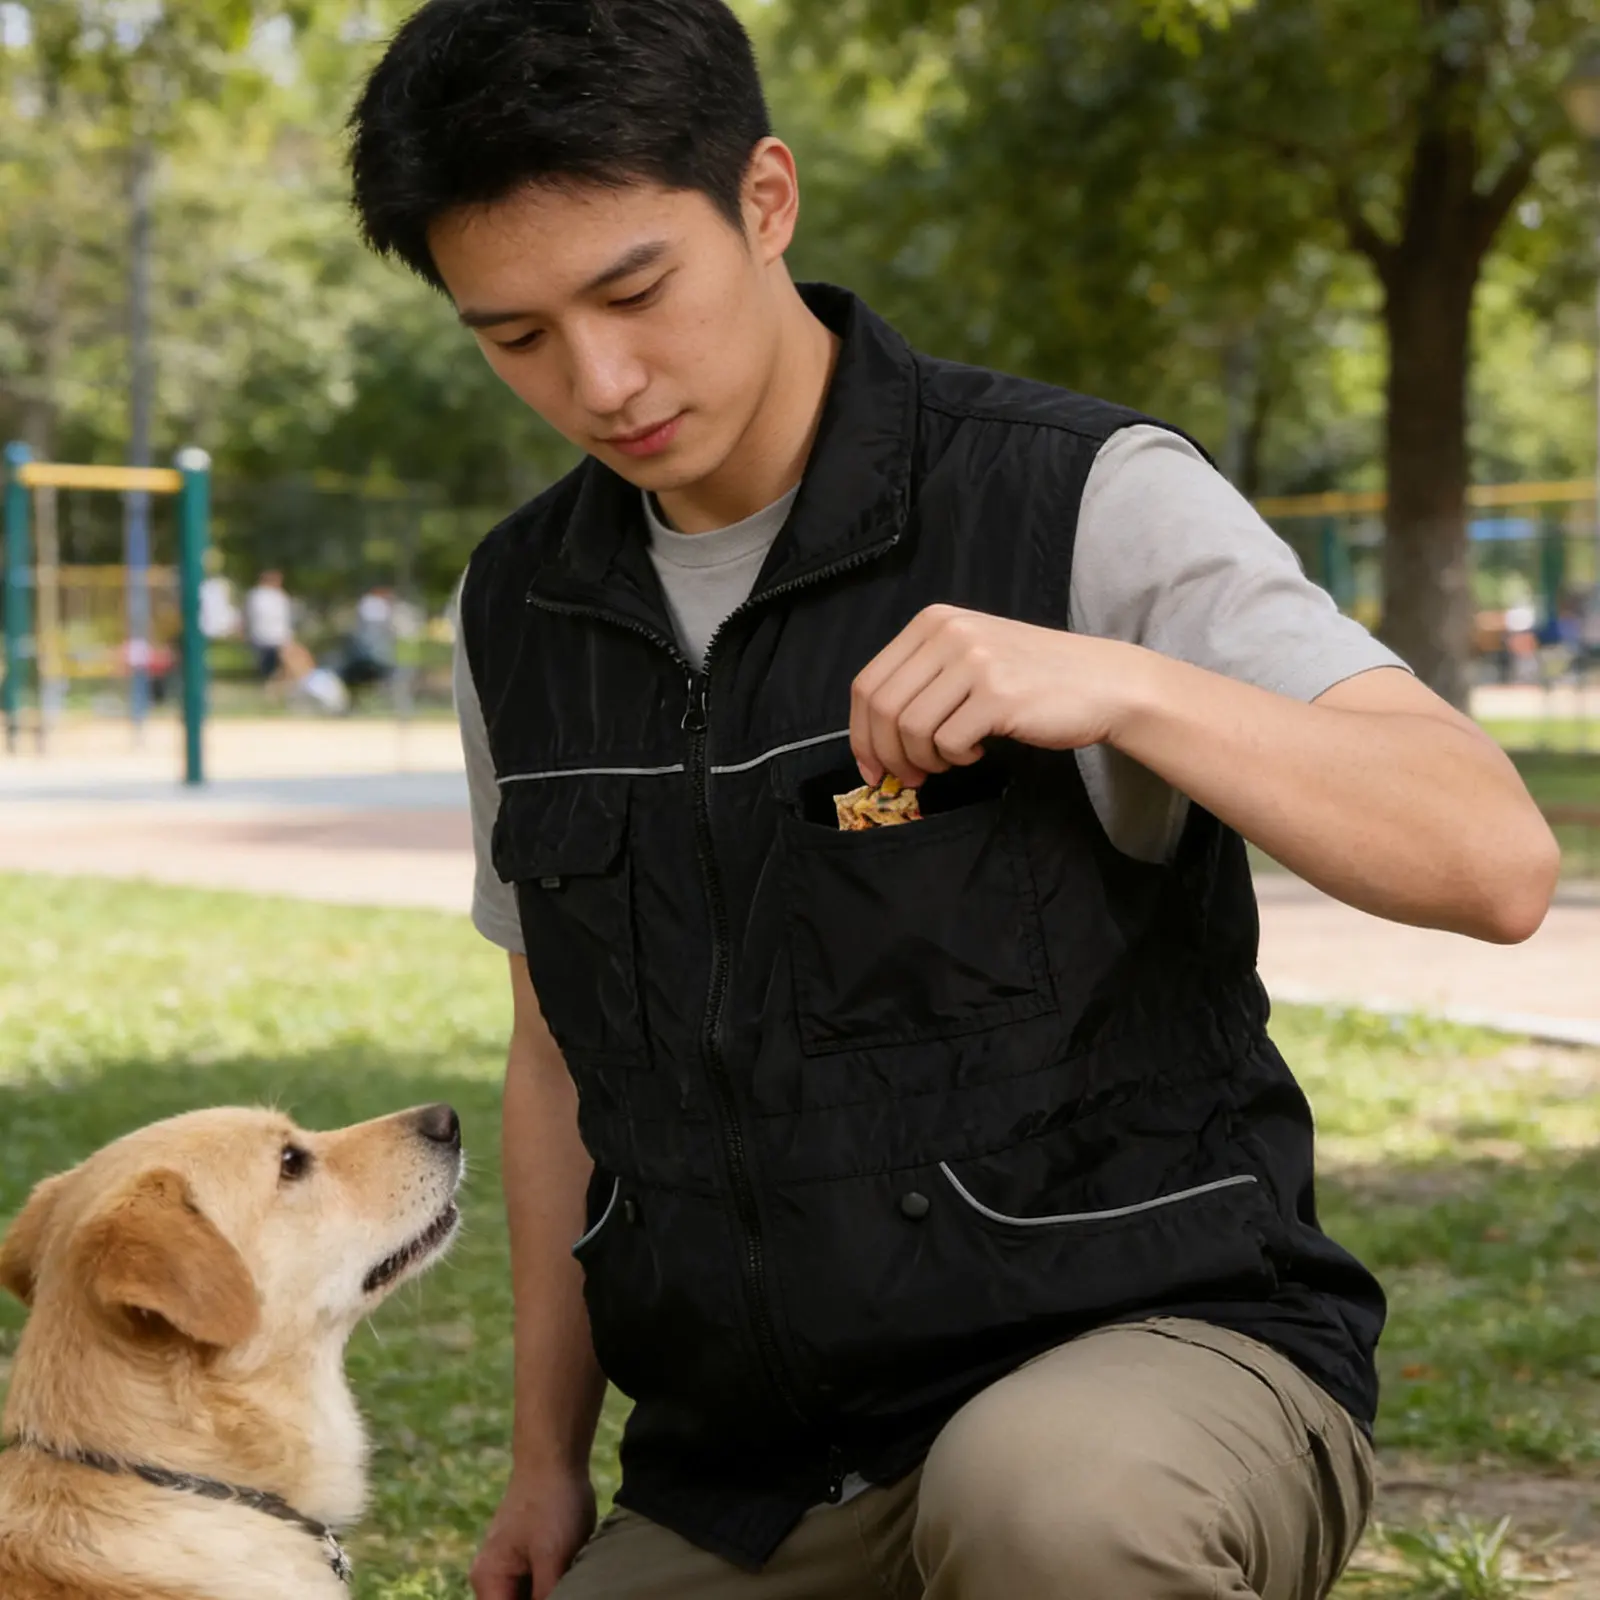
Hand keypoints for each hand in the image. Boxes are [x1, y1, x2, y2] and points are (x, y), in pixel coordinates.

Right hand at [470, 1466, 596, 1599]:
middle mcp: (492, 1579)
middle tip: (571, 1584)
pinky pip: (539, 1586)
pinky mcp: (526, 1557)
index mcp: (489, 1582)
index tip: (563, 1597)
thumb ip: (548, 1599)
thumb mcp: (554, 1559)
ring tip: (570, 1569)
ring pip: (533, 1598)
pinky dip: (557, 1585)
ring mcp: (508, 1567)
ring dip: (555, 1593)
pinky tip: (573, 1570)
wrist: (555, 1457)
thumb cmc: (552, 1504)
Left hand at [850, 605, 1141, 787]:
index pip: (868, 683)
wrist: (1103, 683)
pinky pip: (948, 742)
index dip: (861, 733)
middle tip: (908, 777)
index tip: (871, 766)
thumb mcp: (970, 656)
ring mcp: (973, 662)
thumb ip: (923, 681)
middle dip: (887, 755)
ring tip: (949, 760)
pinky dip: (955, 758)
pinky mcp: (997, 695)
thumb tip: (874, 738)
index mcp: (933, 621)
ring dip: (924, 759)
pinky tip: (976, 751)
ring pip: (911, 728)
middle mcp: (948, 633)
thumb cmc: (1034, 678)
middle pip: (883, 709)